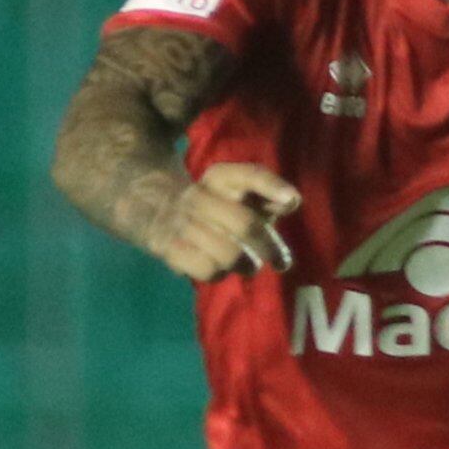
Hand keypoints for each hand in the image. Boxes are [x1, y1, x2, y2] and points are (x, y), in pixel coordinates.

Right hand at [140, 160, 294, 280]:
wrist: (155, 207)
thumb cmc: (216, 204)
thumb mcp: (240, 191)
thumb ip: (268, 193)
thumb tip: (291, 201)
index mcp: (220, 177)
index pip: (248, 175)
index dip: (272, 186)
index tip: (292, 201)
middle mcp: (199, 196)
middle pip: (245, 224)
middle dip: (269, 247)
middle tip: (281, 261)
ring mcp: (182, 222)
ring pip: (228, 253)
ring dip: (247, 264)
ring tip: (250, 265)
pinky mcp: (168, 248)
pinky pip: (206, 270)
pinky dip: (220, 274)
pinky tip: (221, 269)